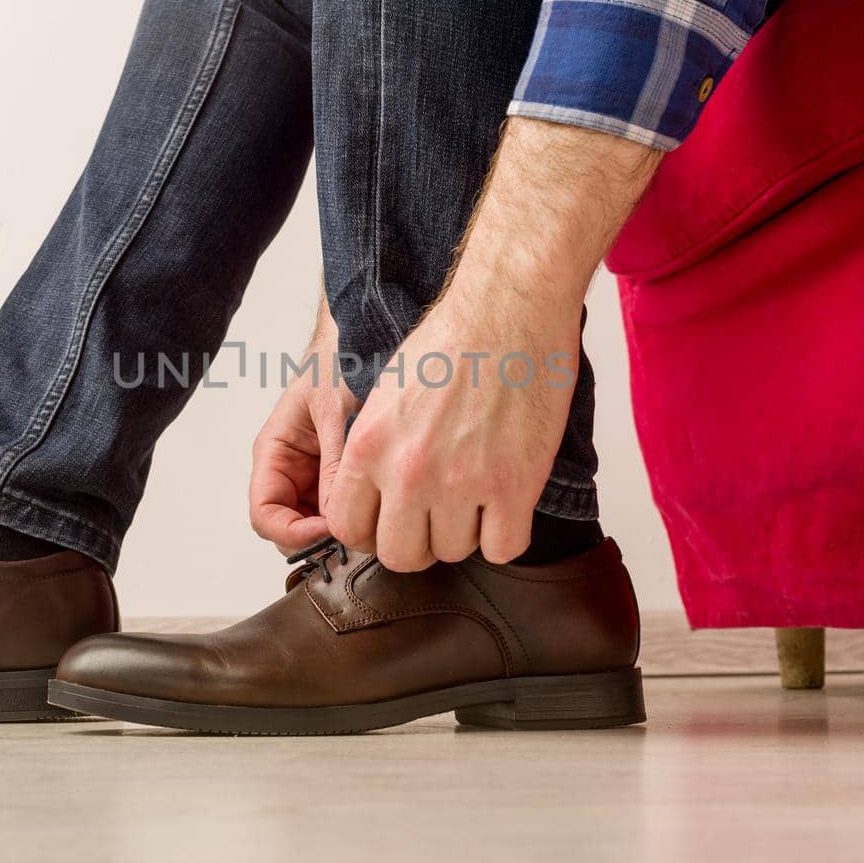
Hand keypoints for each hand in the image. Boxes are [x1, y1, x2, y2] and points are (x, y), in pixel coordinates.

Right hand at [248, 295, 360, 554]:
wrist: (368, 334)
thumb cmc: (340, 359)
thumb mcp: (335, 408)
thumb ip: (335, 460)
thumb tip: (340, 513)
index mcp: (275, 453)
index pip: (266, 516)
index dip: (293, 533)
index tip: (331, 529)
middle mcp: (293, 471)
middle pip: (292, 530)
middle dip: (320, 539)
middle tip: (358, 532)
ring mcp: (319, 477)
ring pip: (321, 527)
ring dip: (344, 531)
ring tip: (376, 520)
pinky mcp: (347, 476)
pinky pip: (348, 510)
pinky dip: (363, 517)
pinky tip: (386, 507)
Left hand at [325, 117, 659, 570]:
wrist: (508, 307)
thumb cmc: (451, 338)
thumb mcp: (384, 393)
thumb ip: (372, 452)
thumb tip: (375, 499)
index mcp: (368, 447)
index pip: (349, 530)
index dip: (372, 533)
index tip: (391, 522)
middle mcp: (408, 472)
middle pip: (402, 555)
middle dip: (418, 542)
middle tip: (435, 517)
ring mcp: (462, 483)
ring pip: (454, 553)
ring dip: (465, 533)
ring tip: (475, 497)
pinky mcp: (514, 485)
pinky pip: (503, 547)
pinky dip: (505, 534)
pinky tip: (506, 505)